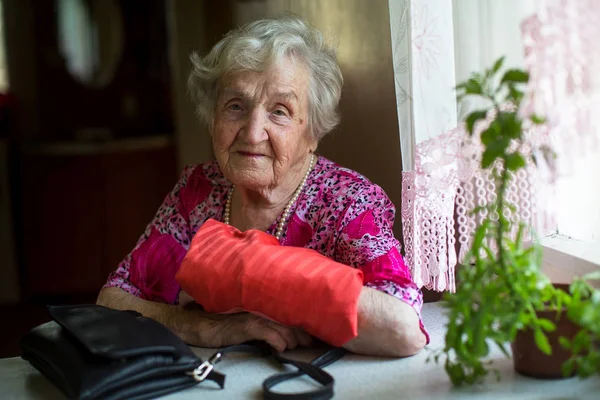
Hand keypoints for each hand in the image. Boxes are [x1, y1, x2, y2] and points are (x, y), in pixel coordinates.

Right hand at [179, 305, 312, 352]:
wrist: (204, 325)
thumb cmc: (226, 324)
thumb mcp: (249, 321)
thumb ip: (264, 322)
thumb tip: (284, 332)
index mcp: (263, 305)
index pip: (287, 312)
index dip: (300, 323)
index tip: (310, 333)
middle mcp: (261, 308)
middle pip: (288, 320)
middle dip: (300, 334)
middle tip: (308, 343)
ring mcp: (255, 317)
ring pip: (282, 328)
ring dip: (291, 340)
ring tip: (293, 347)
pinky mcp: (248, 326)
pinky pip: (270, 335)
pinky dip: (278, 343)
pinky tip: (280, 349)